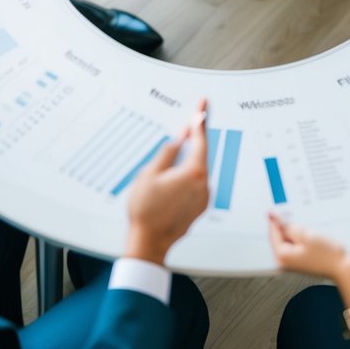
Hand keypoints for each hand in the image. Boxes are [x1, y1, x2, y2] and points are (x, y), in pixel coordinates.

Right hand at [125, 100, 208, 264]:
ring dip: (183, 166)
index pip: (200, 139)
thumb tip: (181, 136)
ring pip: (195, 171)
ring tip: (160, 180)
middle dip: (189, 144)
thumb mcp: (150, 173)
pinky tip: (168, 188)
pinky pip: (194, 185)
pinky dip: (184, 179)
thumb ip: (169, 151)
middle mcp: (203, 184)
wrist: (148, 244)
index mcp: (193, 172)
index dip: (200, 119)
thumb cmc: (146, 211)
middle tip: (181, 136)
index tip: (203, 105)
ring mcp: (203, 197)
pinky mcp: (200, 207)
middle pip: (199, 155)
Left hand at [268, 213, 349, 278]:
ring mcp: (291, 262)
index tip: (277, 206)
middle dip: (286, 225)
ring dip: (295, 230)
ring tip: (307, 229)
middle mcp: (283, 261)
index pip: (273, 232)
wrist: (342, 268)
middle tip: (296, 217)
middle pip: (279, 235)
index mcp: (281, 256)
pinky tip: (309, 234)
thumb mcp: (306, 235)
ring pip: (288, 238)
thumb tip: (274, 218)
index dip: (276, 218)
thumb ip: (288, 226)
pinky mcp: (298, 260)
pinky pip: (294, 243)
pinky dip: (299, 236)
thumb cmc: (327, 254)